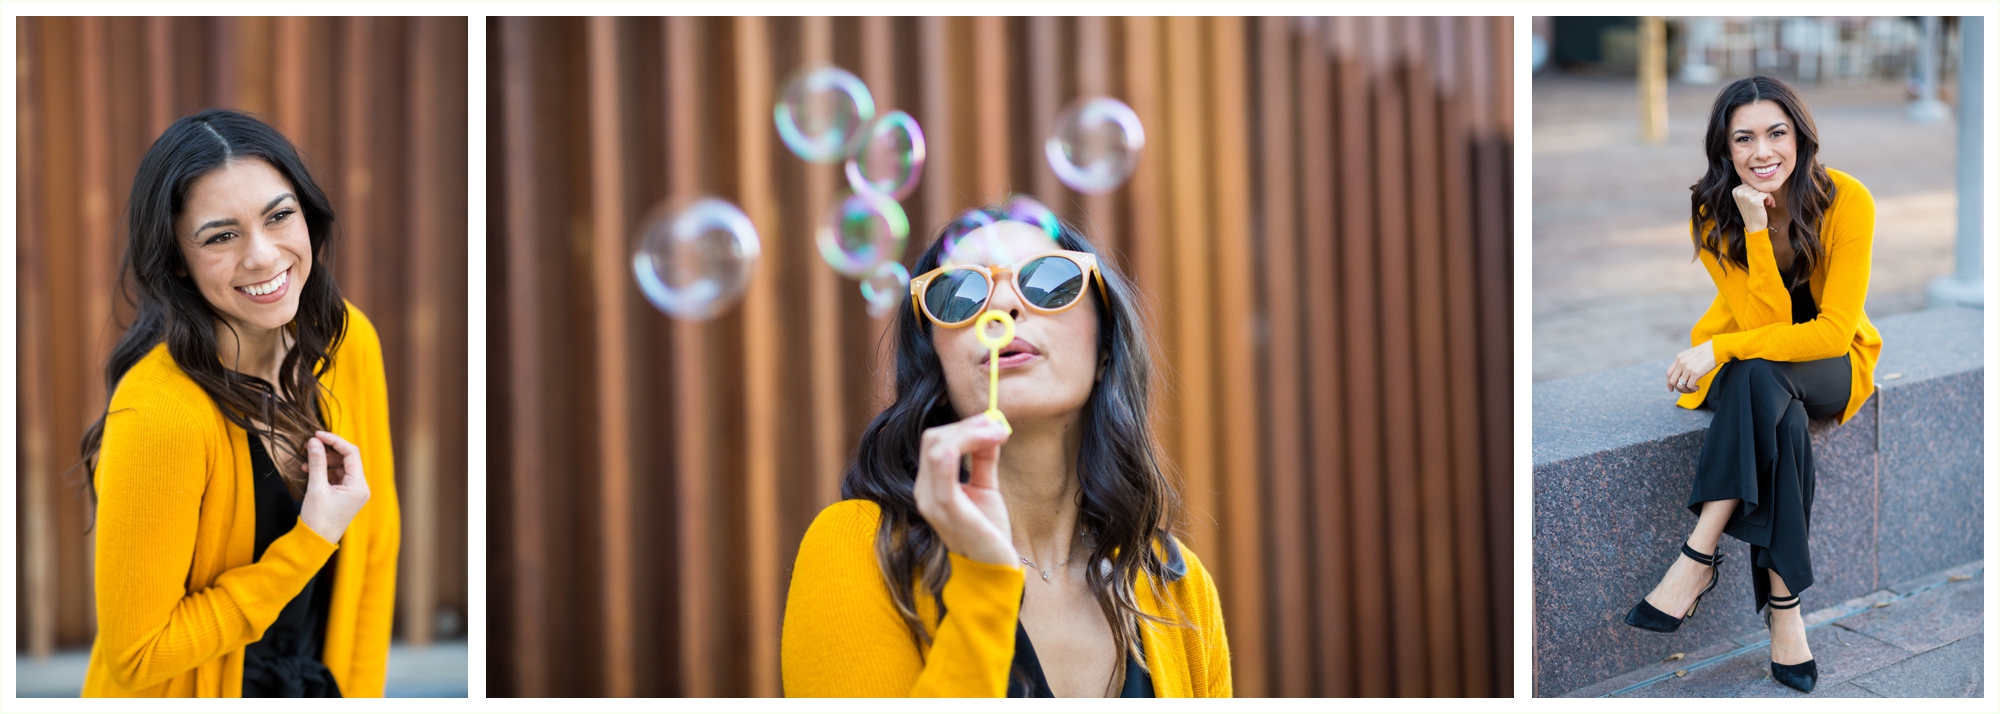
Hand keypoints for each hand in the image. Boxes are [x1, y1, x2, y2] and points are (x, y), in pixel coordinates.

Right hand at [298, 431, 370, 543]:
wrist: (315, 542)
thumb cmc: (318, 519)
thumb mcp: (316, 488)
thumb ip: (317, 463)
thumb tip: (314, 441)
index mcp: (359, 486)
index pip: (351, 453)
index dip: (334, 440)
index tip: (317, 434)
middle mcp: (360, 487)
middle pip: (347, 458)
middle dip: (328, 451)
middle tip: (310, 446)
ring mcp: (353, 491)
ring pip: (340, 466)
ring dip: (324, 461)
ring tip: (306, 462)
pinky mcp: (345, 495)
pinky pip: (336, 476)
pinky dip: (323, 471)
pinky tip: (309, 470)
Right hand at [913, 413, 1017, 567]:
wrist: (993, 567)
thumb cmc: (987, 531)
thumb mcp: (985, 487)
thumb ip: (983, 459)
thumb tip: (990, 428)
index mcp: (930, 486)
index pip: (935, 442)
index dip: (964, 426)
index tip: (994, 423)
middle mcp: (924, 491)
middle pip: (933, 439)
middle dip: (968, 426)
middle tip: (999, 426)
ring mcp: (932, 500)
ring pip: (938, 446)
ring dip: (971, 431)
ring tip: (999, 433)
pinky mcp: (947, 507)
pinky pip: (945, 464)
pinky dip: (969, 442)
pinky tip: (992, 440)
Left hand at [1666, 341, 1717, 393]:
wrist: (1716, 348)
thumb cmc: (1705, 352)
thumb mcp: (1690, 354)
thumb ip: (1683, 362)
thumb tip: (1681, 376)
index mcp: (1679, 358)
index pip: (1668, 373)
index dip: (1668, 383)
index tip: (1671, 389)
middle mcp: (1681, 363)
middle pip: (1672, 381)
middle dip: (1678, 389)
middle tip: (1686, 390)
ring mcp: (1688, 368)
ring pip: (1680, 385)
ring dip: (1686, 390)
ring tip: (1693, 389)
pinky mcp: (1696, 373)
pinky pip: (1689, 386)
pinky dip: (1692, 389)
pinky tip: (1697, 387)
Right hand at [1731, 184, 1773, 233]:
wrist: (1754, 227)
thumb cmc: (1752, 212)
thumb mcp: (1746, 199)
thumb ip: (1747, 188)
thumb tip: (1749, 176)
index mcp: (1735, 191)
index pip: (1750, 182)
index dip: (1758, 189)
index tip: (1760, 198)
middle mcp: (1739, 192)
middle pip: (1757, 184)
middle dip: (1763, 192)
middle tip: (1766, 201)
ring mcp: (1746, 196)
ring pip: (1762, 188)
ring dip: (1768, 196)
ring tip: (1767, 203)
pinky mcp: (1754, 200)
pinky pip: (1766, 193)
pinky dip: (1770, 199)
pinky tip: (1769, 205)